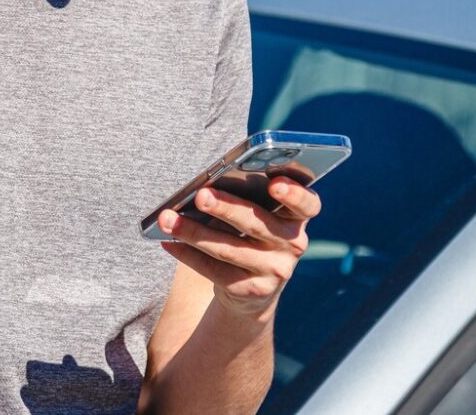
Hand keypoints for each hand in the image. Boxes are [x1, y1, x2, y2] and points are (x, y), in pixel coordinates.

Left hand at [158, 178, 320, 320]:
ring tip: (167, 218)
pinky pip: (214, 270)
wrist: (254, 288)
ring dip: (193, 231)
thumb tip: (206, 188)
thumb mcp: (260, 216)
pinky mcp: (251, 290)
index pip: (308, 205)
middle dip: (226, 208)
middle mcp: (293, 245)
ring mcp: (274, 271)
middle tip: (201, 195)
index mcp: (297, 218)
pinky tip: (168, 241)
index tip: (274, 183)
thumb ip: (248, 199)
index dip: (294, 194)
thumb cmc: (251, 233)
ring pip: (228, 248)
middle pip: (257, 223)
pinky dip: (187, 253)